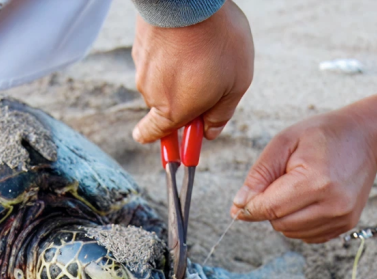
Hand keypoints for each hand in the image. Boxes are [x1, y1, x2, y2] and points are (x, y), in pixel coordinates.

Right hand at [131, 0, 253, 142]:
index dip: (167, 143)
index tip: (180, 142)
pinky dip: (171, 53)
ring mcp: (142, 66)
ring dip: (178, 73)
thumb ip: (221, 115)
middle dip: (184, 100)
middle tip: (211, 82)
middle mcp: (150, 93)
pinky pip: (157, 57)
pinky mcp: (140, 43)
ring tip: (204, 52)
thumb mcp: (236, 85)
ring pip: (161, 79)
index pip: (152, 136)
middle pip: (164, 107)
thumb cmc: (218, 42)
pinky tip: (190, 38)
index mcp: (172, 111)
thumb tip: (209, 133)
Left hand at [231, 86, 376, 242]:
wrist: (364, 138)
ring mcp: (342, 218)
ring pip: (291, 233)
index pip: (269, 208)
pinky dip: (299, 222)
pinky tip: (308, 200)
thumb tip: (238, 206)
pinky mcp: (346, 225)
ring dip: (284, 216)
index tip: (242, 200)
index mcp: (316, 182)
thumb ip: (259, 176)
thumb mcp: (284, 143)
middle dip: (269, 208)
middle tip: (279, 183)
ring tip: (297, 189)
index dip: (250, 207)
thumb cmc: (322, 136)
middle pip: (278, 223)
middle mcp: (332, 205)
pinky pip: (307, 236)